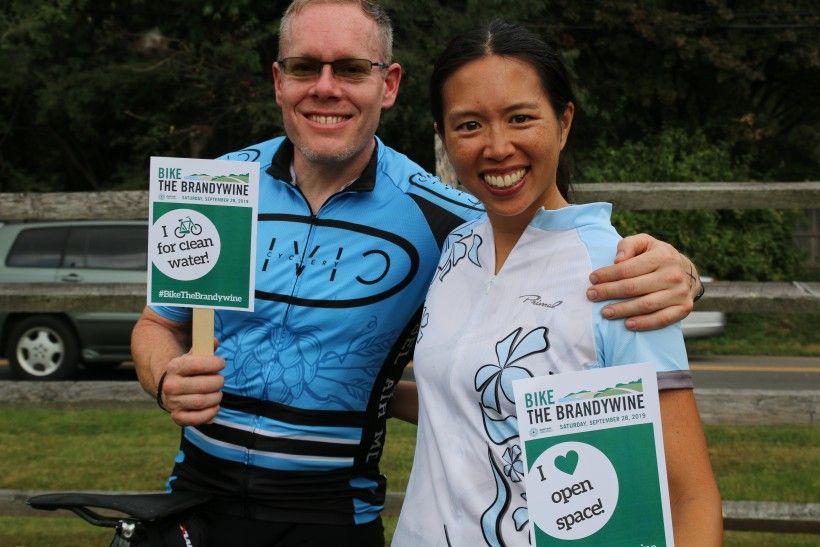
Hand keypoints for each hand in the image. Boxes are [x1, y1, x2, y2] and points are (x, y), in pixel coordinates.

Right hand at [159, 352, 224, 425]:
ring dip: (216, 397)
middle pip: (204, 385)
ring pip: (203, 401)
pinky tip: (215, 406)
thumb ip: (205, 347)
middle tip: (220, 380)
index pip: (198, 364)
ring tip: (217, 393)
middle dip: (218, 382)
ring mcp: (172, 402)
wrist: (169, 387)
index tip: (221, 363)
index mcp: (174, 367)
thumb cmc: (188, 370)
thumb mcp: (193, 356)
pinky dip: (210, 413)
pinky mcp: (177, 417)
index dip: (214, 363)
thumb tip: (214, 341)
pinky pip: (197, 419)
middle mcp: (170, 385)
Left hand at [586, 233, 700, 330]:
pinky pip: (662, 319)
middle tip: (591, 295)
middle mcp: (673, 275)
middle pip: (633, 287)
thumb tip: (617, 260)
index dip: (607, 275)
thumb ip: (628, 245)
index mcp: (662, 256)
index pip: (628, 269)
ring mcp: (679, 293)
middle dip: (609, 292)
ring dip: (622, 310)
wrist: (687, 272)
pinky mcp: (684, 308)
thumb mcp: (644, 242)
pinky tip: (627, 324)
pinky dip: (644, 323)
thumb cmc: (657, 256)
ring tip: (604, 312)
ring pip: (645, 305)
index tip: (592, 279)